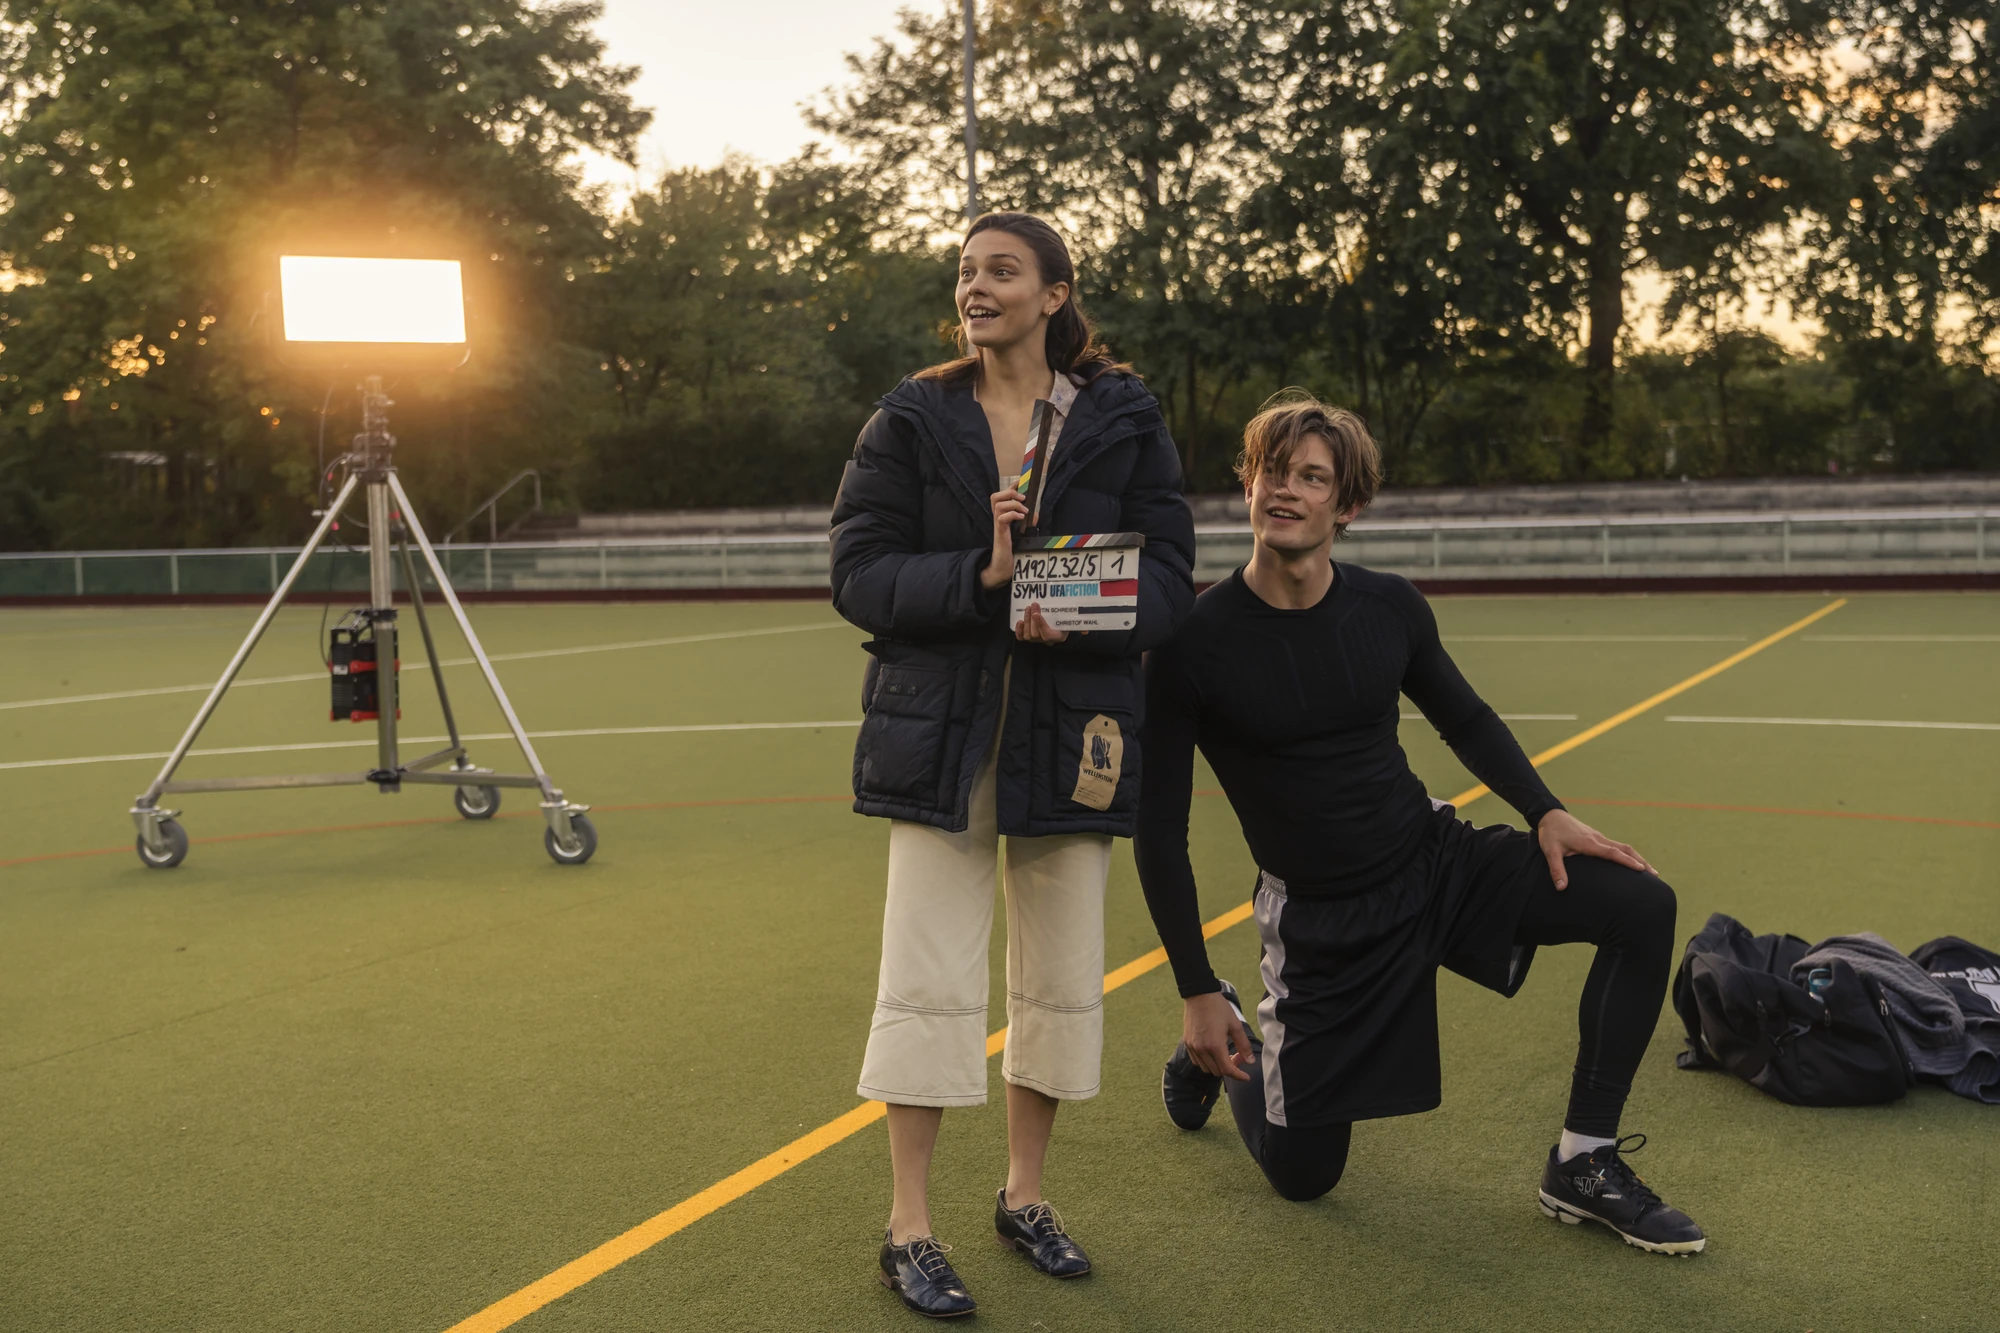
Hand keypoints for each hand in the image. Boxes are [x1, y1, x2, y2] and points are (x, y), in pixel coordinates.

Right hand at [979, 488, 1027, 589]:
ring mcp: (997, 526)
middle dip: (1009, 493)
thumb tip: (1035, 514)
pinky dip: (1012, 514)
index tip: (1021, 482)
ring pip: (998, 505)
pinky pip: (1001, 518)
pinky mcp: (1000, 534)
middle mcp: (997, 519)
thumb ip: (1028, 523)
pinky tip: (1021, 518)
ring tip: (1024, 512)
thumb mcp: (1023, 533)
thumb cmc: (1012, 551)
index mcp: (1002, 517)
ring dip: (1014, 504)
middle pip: (994, 497)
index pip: (1001, 496)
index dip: (1011, 487)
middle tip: (1023, 499)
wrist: (1003, 567)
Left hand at [1015, 602, 1067, 643]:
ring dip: (1027, 620)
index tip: (1036, 614)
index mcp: (1057, 637)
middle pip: (1035, 634)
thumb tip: (1060, 602)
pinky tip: (1019, 621)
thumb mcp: (1066, 618)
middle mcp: (1045, 641)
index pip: (1047, 635)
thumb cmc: (1063, 622)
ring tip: (1028, 608)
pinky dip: (1019, 630)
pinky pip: (1021, 637)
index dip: (1040, 625)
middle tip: (1034, 605)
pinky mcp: (1029, 638)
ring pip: (1027, 635)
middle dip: (1032, 619)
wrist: (1059, 630)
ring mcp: (1036, 640)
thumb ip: (1063, 614)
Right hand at [1183, 990, 1254, 1080]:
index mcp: (1215, 1045)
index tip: (1246, 1077)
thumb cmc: (1219, 1008)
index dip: (1238, 1076)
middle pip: (1217, 1071)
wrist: (1199, 995)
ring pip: (1207, 1068)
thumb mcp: (1235, 1025)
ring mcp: (1193, 1047)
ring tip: (1225, 1054)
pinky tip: (1213, 1051)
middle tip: (1238, 1057)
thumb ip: (1243, 1045)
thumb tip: (1250, 1061)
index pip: (1227, 1070)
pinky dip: (1207, 1062)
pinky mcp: (1187, 1043)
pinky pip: (1197, 1061)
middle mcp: (1201, 1049)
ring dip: (1218, 1066)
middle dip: (1230, 1068)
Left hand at [1535, 808, 1653, 889]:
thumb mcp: (1550, 851)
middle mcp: (1598, 839)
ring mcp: (1599, 837)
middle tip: (1655, 875)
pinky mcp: (1597, 838)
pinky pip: (1616, 847)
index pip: (1613, 853)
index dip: (1628, 861)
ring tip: (1649, 871)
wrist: (1551, 815)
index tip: (1642, 870)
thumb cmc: (1550, 833)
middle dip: (1641, 861)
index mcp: (1589, 843)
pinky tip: (1631, 863)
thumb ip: (1556, 869)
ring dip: (1637, 858)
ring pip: (1623, 847)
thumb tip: (1562, 888)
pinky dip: (1628, 855)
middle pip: (1625, 849)